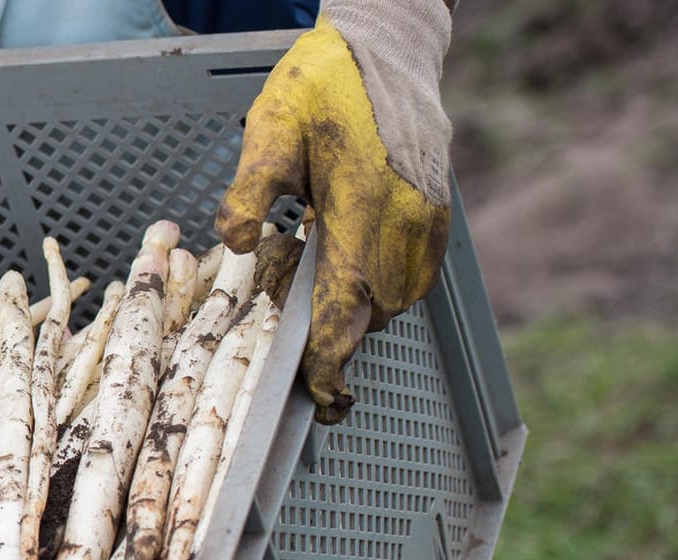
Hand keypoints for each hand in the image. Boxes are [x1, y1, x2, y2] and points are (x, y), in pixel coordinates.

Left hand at [218, 3, 453, 423]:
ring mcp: (428, 220)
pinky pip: (414, 275)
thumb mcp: (270, 129)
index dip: (331, 360)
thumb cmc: (323, 85)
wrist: (387, 47)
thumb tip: (240, 244)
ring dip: (357, 309)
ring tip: (316, 283)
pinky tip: (348, 266)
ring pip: (395, 299)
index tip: (320, 394)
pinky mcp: (437, 213)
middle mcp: (405, 223)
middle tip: (295, 324)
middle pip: (370, 313)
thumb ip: (250, 190)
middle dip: (333, 335)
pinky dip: (381, 288)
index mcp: (363, 208)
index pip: (347, 306)